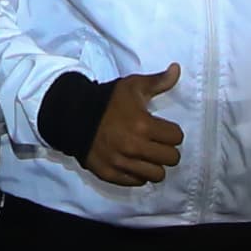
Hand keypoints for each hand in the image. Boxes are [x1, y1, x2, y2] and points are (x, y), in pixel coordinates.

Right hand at [84, 65, 184, 186]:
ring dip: (155, 165)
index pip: (177, 138)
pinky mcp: (111, 174)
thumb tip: (177, 68)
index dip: (172, 132)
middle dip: (167, 150)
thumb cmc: (107, 100)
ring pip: (157, 175)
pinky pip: (138, 182)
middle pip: (172, 159)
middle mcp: (134, 148)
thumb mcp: (133, 86)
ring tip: (147, 155)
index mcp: (143, 125)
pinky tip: (134, 162)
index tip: (163, 129)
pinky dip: (139, 174)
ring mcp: (122, 163)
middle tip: (157, 143)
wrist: (74, 116)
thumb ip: (158, 81)